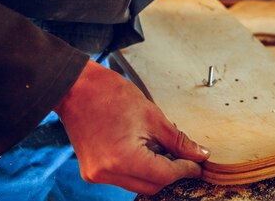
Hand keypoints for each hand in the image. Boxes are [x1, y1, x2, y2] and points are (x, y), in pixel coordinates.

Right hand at [54, 59, 209, 194]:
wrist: (76, 88)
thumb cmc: (110, 95)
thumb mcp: (152, 116)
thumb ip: (177, 140)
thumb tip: (199, 154)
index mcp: (123, 159)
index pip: (164, 175)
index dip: (186, 169)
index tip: (198, 163)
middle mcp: (106, 173)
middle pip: (152, 185)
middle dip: (172, 173)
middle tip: (186, 158)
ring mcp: (96, 174)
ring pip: (137, 184)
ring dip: (155, 171)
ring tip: (165, 150)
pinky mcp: (92, 170)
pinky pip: (123, 177)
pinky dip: (138, 168)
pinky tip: (146, 150)